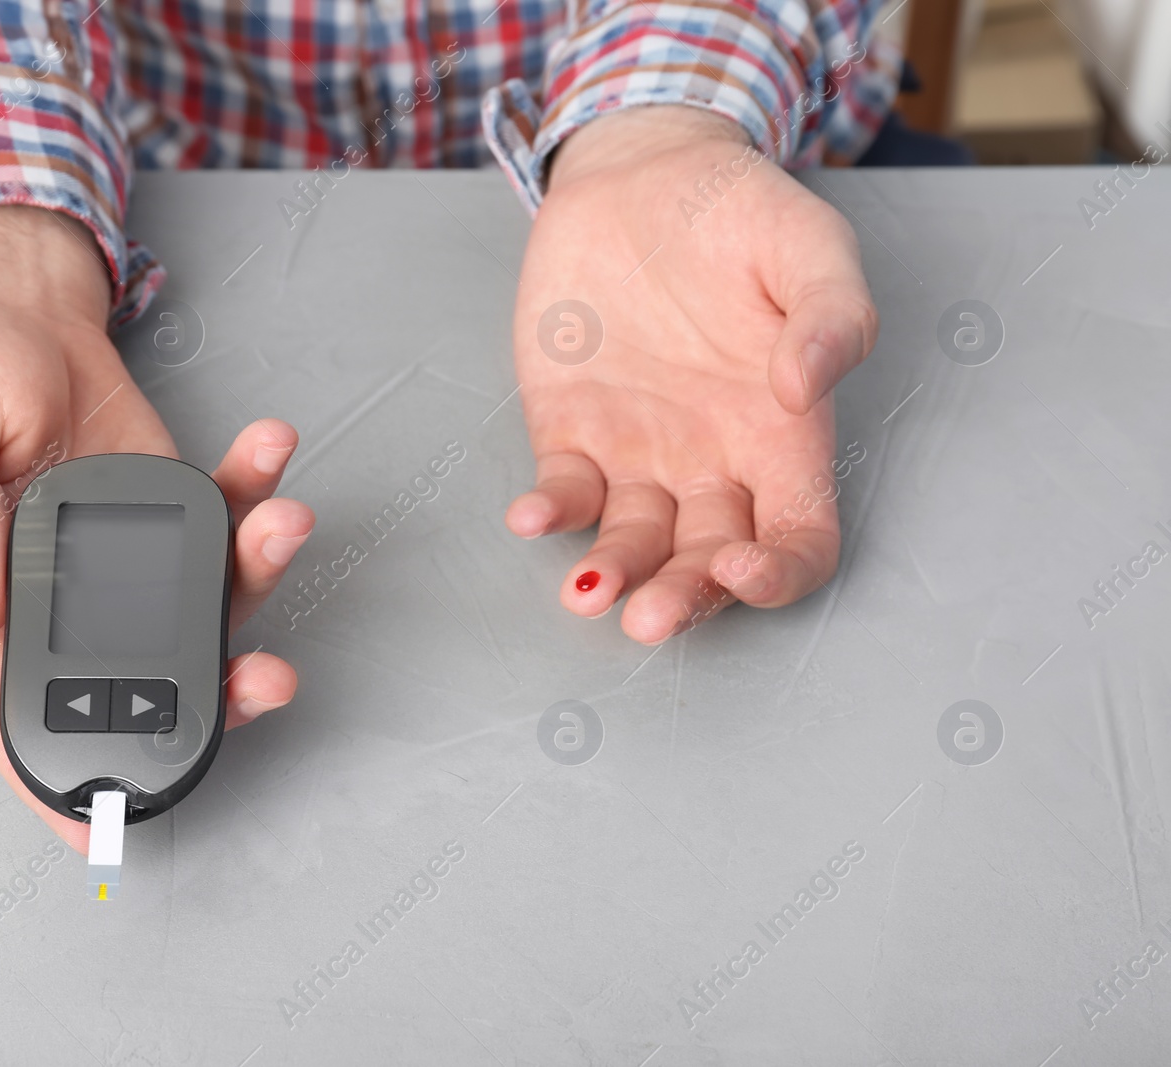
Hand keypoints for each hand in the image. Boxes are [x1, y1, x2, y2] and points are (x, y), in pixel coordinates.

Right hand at [0, 206, 314, 849]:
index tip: (108, 831)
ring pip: (203, 601)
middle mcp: (64, 596)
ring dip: (256, 575)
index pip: (9, 711)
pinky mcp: (170, 507)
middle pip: (141, 674)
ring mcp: (127, 557)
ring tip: (282, 522)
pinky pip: (223, 514)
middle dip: (214, 689)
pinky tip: (269, 449)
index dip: (54, 780)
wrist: (11, 305)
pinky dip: (255, 488)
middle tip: (265, 678)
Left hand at [508, 106, 877, 643]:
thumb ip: (831, 316)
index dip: (780, 573)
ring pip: (633, 544)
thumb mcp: (808, 245)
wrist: (639, 170)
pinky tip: (532, 515)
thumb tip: (806, 386)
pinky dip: (549, 513)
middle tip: (649, 618)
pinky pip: (564, 491)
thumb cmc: (737, 212)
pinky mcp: (571, 429)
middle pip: (707, 564)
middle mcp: (713, 461)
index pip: (799, 538)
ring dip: (613, 576)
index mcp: (784, 435)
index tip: (743, 564)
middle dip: (683, 600)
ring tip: (587, 590)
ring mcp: (638, 452)